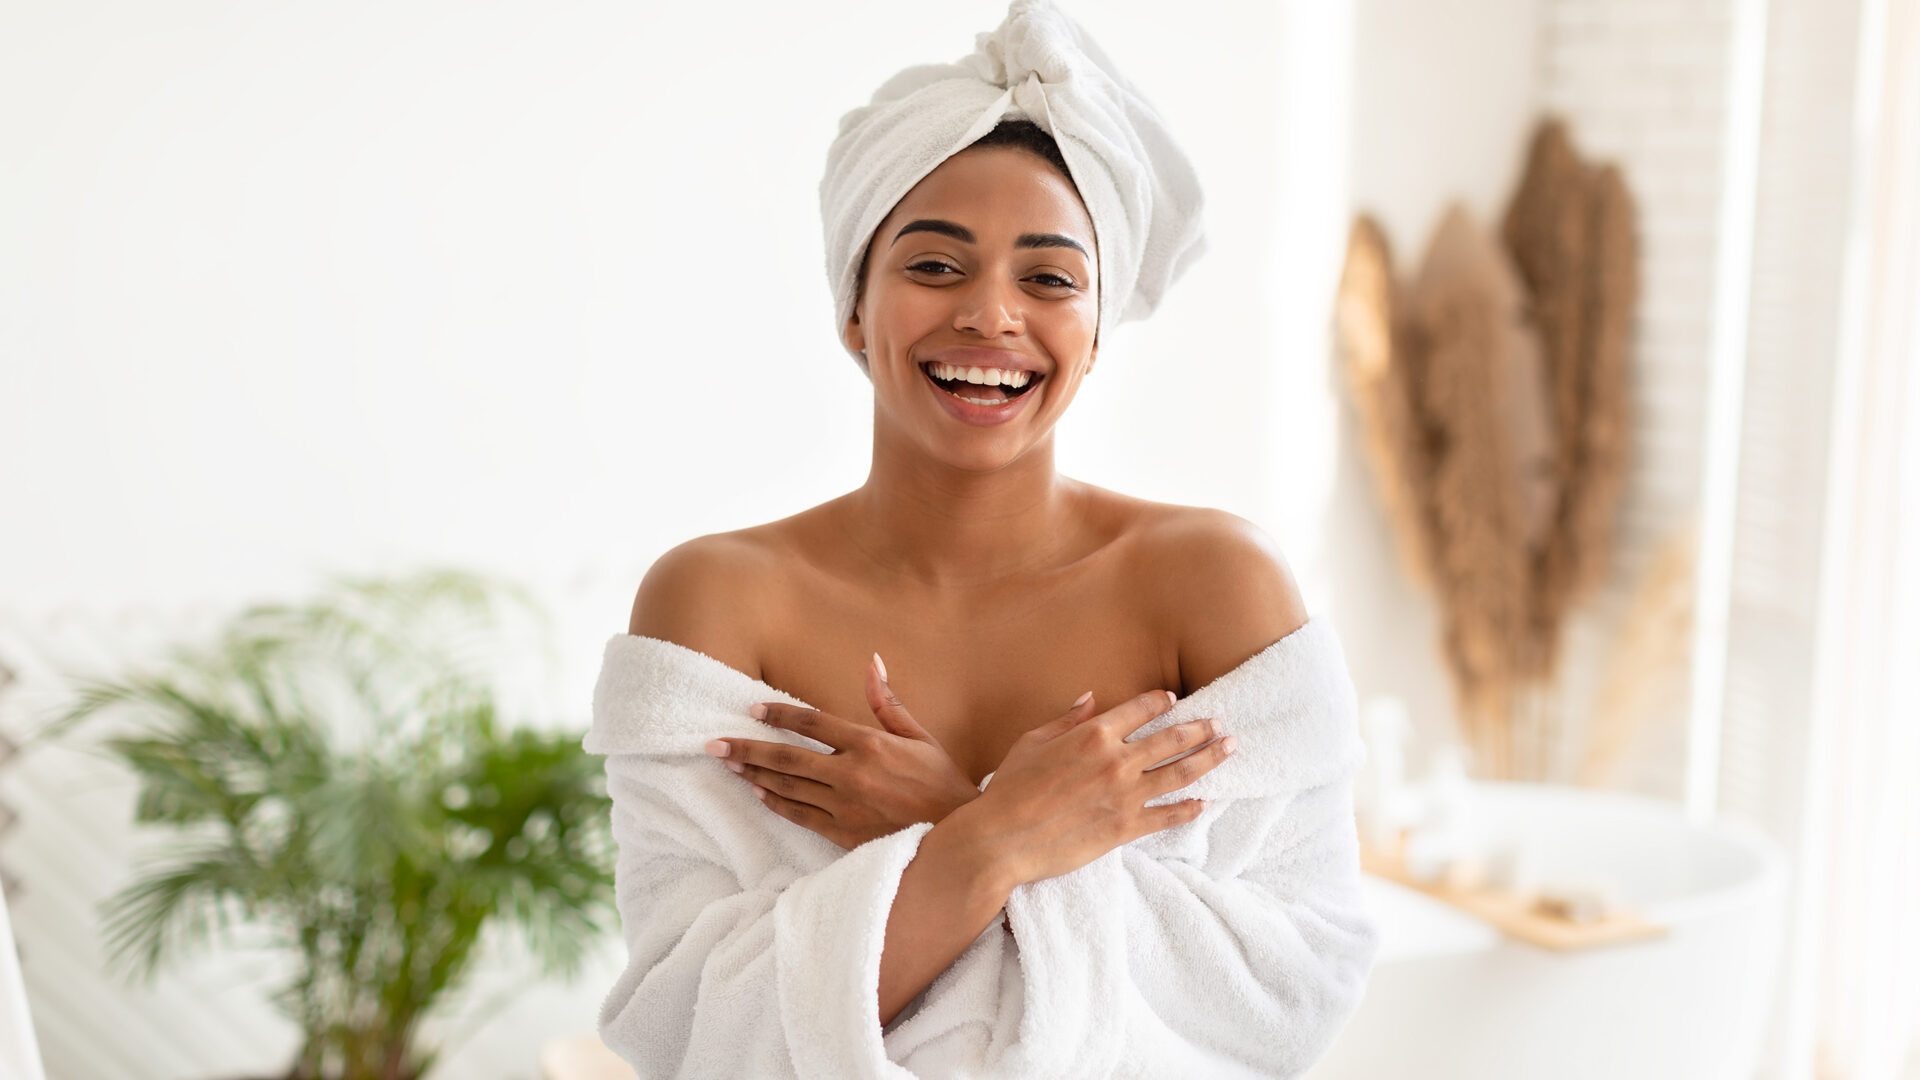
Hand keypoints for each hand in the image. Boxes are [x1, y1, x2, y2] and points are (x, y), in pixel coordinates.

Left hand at [705, 652, 981, 848]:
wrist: (959, 837)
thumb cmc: (943, 784)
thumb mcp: (921, 737)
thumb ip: (888, 703)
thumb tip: (872, 662)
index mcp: (871, 744)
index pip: (813, 723)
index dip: (780, 715)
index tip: (752, 709)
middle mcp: (853, 774)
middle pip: (787, 757)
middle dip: (746, 748)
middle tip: (712, 744)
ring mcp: (846, 807)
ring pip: (787, 787)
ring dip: (753, 774)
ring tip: (726, 764)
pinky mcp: (844, 835)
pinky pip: (800, 816)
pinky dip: (776, 803)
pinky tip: (756, 793)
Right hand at [967, 688, 1234, 886]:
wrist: (1001, 840)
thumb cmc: (1009, 790)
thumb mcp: (1032, 742)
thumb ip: (1067, 719)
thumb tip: (1091, 698)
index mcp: (1093, 734)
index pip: (1140, 710)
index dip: (1161, 702)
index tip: (1175, 699)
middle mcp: (1116, 761)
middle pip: (1171, 739)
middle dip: (1200, 728)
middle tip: (1220, 723)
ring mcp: (1125, 796)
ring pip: (1180, 773)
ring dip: (1209, 759)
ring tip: (1229, 749)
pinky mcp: (1126, 829)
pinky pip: (1168, 816)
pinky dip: (1190, 809)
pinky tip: (1205, 802)